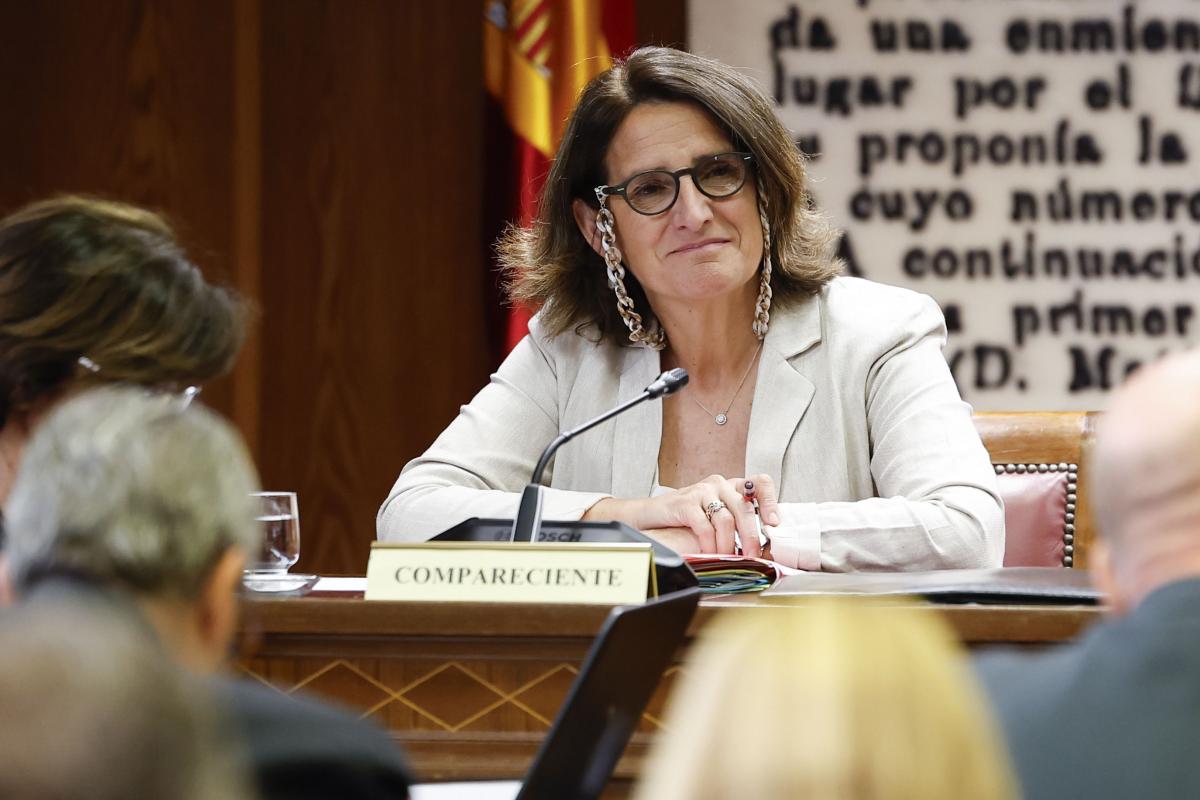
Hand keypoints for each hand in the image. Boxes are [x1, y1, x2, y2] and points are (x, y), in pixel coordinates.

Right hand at [583, 474, 779, 556]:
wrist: (648, 516)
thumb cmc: (683, 519)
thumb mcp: (713, 516)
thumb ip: (734, 521)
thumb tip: (760, 544)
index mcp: (729, 485)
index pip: (758, 483)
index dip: (770, 501)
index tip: (774, 523)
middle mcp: (718, 483)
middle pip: (745, 508)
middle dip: (751, 536)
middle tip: (753, 555)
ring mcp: (701, 491)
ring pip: (726, 519)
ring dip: (729, 544)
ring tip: (727, 557)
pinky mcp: (685, 502)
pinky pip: (705, 526)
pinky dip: (709, 544)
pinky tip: (708, 552)